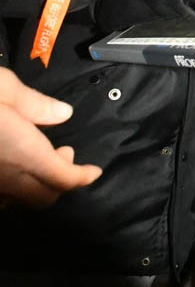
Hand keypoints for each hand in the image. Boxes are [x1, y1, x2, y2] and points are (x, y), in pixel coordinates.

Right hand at [0, 69, 101, 207]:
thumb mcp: (2, 86)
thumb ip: (35, 104)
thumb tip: (65, 114)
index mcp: (23, 153)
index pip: (63, 179)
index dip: (82, 177)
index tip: (95, 171)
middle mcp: (6, 177)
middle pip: (44, 197)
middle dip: (61, 180)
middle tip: (64, 152)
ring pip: (20, 200)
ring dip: (37, 185)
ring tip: (38, 156)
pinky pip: (2, 197)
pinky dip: (14, 188)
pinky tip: (12, 165)